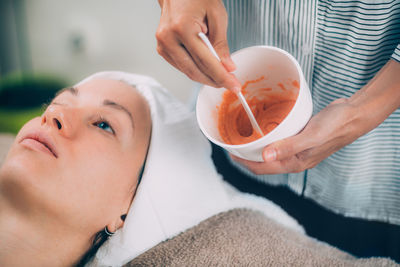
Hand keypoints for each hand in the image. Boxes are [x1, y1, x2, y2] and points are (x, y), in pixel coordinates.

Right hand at [156, 0, 240, 90]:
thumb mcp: (217, 16)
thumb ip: (221, 44)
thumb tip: (227, 67)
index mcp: (182, 28)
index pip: (206, 61)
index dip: (222, 76)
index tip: (234, 85)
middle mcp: (168, 38)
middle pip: (195, 70)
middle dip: (215, 81)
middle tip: (231, 85)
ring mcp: (163, 45)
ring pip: (188, 72)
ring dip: (206, 78)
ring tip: (222, 78)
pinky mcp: (162, 50)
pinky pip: (182, 67)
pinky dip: (196, 70)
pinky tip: (208, 70)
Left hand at [231, 98, 364, 173]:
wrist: (354, 114)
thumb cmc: (336, 125)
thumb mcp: (311, 136)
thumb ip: (289, 147)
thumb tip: (265, 157)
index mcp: (295, 163)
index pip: (262, 168)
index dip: (244, 163)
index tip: (229, 153)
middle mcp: (294, 158)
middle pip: (264, 162)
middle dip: (247, 156)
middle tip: (233, 143)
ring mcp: (297, 149)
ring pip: (271, 151)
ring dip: (256, 146)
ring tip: (243, 135)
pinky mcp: (300, 138)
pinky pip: (279, 140)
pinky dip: (268, 136)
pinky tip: (263, 126)